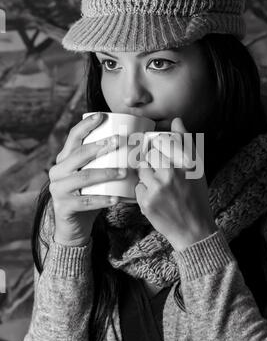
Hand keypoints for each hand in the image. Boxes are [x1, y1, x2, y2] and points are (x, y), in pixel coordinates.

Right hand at [48, 112, 126, 246]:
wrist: (74, 225)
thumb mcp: (92, 174)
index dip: (86, 125)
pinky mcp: (64, 207)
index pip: (73, 137)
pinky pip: (86, 202)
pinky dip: (103, 200)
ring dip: (106, 173)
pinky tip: (116, 198)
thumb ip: (103, 161)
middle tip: (119, 140)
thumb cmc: (89, 194)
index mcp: (64, 159)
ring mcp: (59, 189)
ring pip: (84, 178)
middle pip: (79, 154)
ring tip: (124, 171)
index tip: (102, 116)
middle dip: (100, 146)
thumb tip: (134, 144)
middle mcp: (58, 171)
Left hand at [135, 117, 217, 250]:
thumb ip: (186, 143)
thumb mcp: (197, 169)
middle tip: (159, 171)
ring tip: (158, 185)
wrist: (194, 230)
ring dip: (146, 175)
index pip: (162, 141)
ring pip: (141, 169)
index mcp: (185, 163)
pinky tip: (156, 199)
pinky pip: (137, 187)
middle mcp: (171, 173)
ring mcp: (157, 188)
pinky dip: (144, 192)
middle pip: (148, 154)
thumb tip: (176, 120)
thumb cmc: (196, 197)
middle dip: (150, 160)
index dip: (156, 143)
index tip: (155, 148)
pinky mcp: (146, 202)